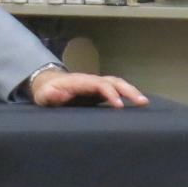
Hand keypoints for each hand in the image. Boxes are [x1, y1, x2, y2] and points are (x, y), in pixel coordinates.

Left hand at [30, 70, 148, 107]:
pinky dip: (128, 95)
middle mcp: (91, 81)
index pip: (98, 84)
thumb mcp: (43, 95)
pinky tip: (138, 105)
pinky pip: (116, 90)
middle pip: (113, 81)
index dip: (110, 93)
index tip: (119, 105)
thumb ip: (49, 95)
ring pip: (117, 84)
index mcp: (80, 82)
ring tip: (144, 103)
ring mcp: (97, 85)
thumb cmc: (46, 92)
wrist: (47, 85)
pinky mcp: (99, 92)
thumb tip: (55, 93)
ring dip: (131, 91)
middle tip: (142, 102)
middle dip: (128, 90)